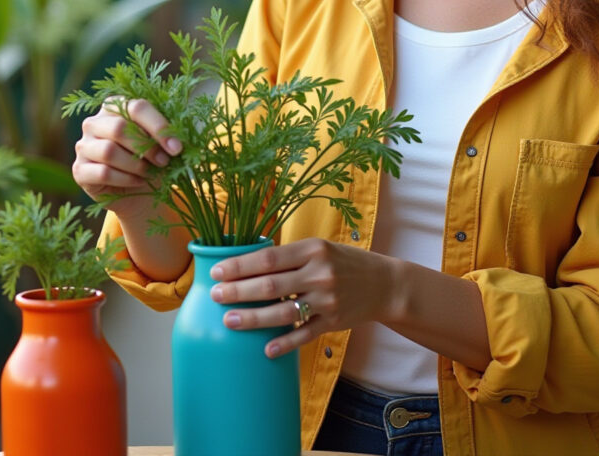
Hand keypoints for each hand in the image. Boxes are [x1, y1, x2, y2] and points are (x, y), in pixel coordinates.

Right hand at [71, 98, 181, 206]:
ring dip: (136, 165)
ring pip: (109, 151)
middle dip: (147, 147)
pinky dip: (125, 179)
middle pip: (119, 128)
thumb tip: (176, 138)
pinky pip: (103, 172)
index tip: (177, 147)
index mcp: (114, 106)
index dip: (159, 126)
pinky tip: (136, 182)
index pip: (136, 107)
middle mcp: (94, 122)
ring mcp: (83, 146)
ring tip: (149, 173)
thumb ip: (166, 133)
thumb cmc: (150, 160)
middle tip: (164, 161)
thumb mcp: (160, 143)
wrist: (138, 192)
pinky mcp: (79, 170)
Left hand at [207, 237, 398, 357]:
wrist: (384, 285)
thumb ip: (288, 256)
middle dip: (238, 291)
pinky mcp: (333, 323)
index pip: (268, 258)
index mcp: (312, 250)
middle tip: (214, 296)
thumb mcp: (319, 248)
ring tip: (229, 321)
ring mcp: (327, 300)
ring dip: (253, 319)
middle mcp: (320, 273)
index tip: (216, 272)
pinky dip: (285, 344)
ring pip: (283, 312)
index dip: (240, 266)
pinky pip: (304, 335)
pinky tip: (266, 350)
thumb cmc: (344, 263)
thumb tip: (245, 262)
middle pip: (271, 285)